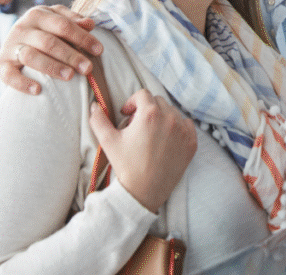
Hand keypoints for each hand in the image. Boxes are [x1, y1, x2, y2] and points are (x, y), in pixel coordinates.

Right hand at [0, 5, 101, 94]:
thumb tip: (89, 24)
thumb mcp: (58, 20)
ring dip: (52, 67)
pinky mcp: (1, 64)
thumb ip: (74, 21)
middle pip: (49, 42)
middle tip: (88, 68)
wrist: (15, 42)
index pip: (63, 25)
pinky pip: (9, 75)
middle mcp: (22, 28)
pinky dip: (22, 83)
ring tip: (70, 76)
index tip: (99, 50)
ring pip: (31, 56)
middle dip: (71, 55)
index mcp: (38, 14)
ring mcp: (10, 46)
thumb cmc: (45, 30)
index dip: (82, 37)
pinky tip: (38, 90)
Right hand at [88, 89, 196, 213]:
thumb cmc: (126, 165)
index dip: (132, 102)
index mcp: (150, 114)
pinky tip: (166, 139)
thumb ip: (98, 119)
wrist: (144, 191)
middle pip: (158, 101)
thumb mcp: (108, 141)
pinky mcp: (191, 142)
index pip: (142, 94)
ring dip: (161, 117)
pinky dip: (177, 127)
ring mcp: (183, 130)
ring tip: (150, 134)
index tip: (127, 115)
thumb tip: (94, 105)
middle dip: (146, 109)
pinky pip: (187, 124)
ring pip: (173, 112)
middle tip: (137, 127)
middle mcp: (170, 118)